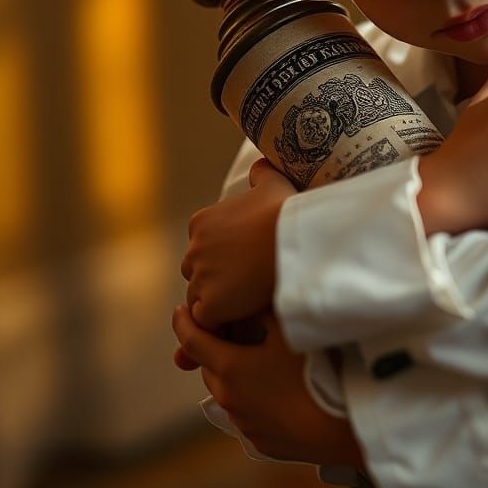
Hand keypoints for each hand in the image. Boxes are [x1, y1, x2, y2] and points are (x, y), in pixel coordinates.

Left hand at [171, 305, 362, 466]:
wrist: (334, 425)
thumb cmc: (310, 373)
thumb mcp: (287, 332)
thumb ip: (263, 311)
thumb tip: (249, 297)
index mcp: (228, 366)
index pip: (191, 342)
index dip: (182, 323)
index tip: (179, 310)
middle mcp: (227, 396)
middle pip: (209, 366)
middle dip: (213, 348)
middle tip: (230, 333)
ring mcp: (241, 421)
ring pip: (227, 391)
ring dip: (234, 375)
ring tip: (259, 363)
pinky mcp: (257, 440)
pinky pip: (246, 414)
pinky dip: (252, 399)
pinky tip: (278, 393)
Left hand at [182, 158, 293, 329]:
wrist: (294, 240)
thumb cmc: (286, 212)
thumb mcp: (274, 183)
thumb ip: (262, 173)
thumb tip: (260, 165)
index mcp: (201, 222)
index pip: (202, 249)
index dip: (223, 260)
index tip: (245, 264)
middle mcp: (193, 250)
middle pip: (197, 275)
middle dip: (216, 283)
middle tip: (247, 288)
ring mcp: (200, 279)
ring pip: (200, 300)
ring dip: (219, 304)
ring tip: (246, 307)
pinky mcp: (210, 305)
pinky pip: (208, 322)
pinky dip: (222, 322)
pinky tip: (243, 318)